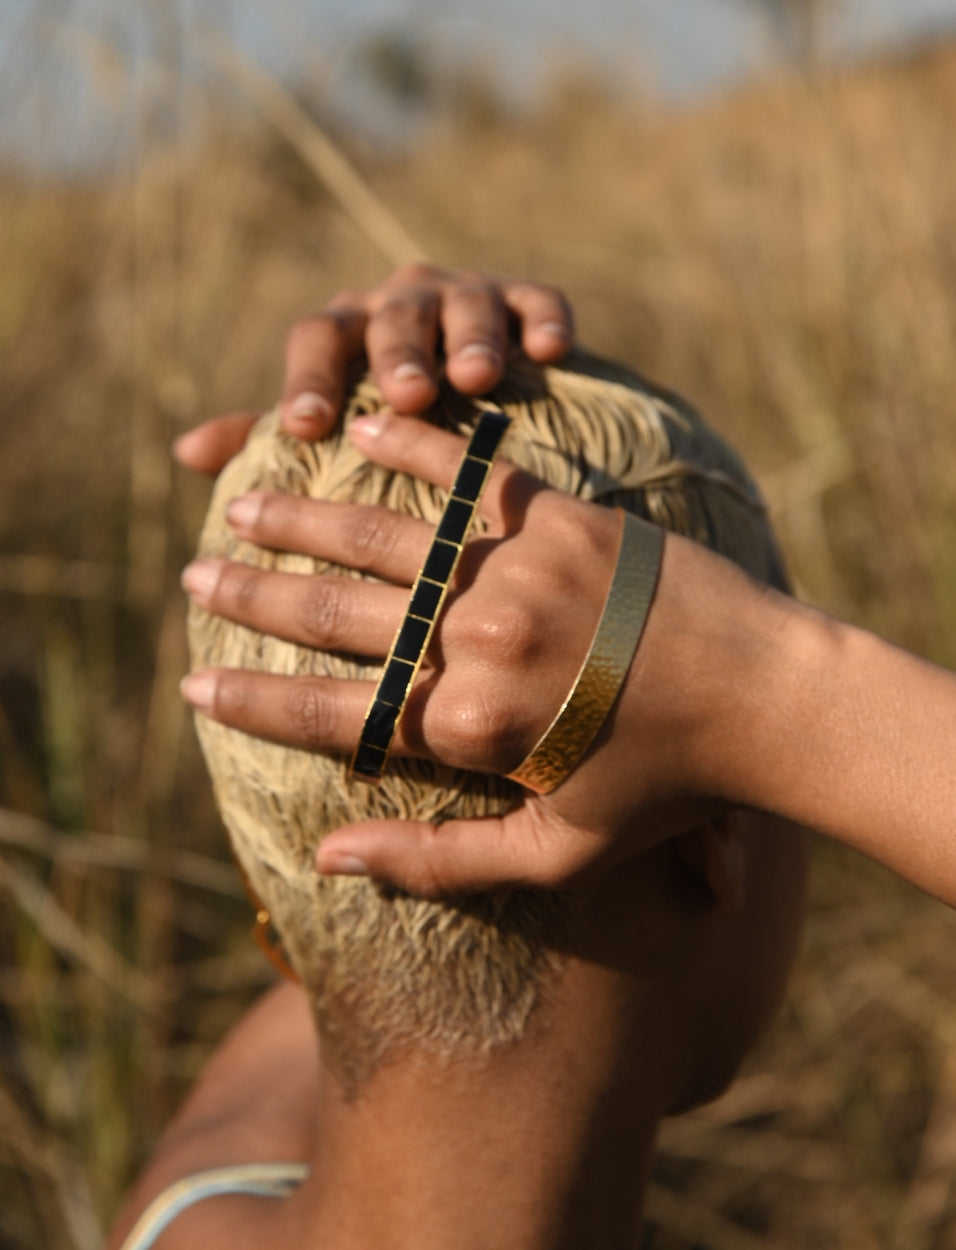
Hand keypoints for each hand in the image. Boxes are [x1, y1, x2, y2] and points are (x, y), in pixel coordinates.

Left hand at [174, 265, 573, 474]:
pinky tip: (550, 351)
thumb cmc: (391, 424)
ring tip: (476, 378)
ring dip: (469, 336)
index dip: (308, 378)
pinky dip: (542, 317)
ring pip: (464, 303)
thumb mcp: (333, 428)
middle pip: (390, 316)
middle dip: (398, 353)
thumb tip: (186, 453)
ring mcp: (464, 296)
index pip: (316, 338)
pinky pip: (535, 298)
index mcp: (346, 333)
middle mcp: (399, 305)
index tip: (308, 428)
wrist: (483, 389)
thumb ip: (266, 437)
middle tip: (406, 395)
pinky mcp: (524, 300)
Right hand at [181, 413, 759, 893]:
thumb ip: (433, 861)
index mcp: (467, 726)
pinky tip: (354, 426)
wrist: (769, 698)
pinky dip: (406, 446)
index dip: (248, 703)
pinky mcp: (559, 516)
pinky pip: (465, 473)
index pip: (327, 713)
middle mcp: (478, 640)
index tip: (191, 687)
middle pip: (335, 615)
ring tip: (240, 504)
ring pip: (380, 538)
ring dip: (300, 519)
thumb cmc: (662, 790)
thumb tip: (322, 855)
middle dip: (251, 598)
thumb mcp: (554, 857)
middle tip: (194, 576)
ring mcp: (517, 570)